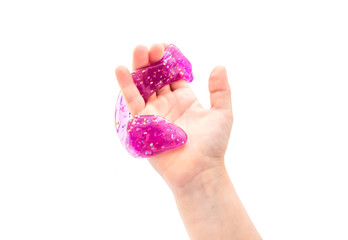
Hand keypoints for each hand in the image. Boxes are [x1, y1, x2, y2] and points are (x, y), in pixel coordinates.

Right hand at [115, 43, 232, 190]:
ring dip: (139, 68)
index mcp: (184, 99)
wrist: (199, 171)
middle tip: (152, 46)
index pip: (173, 74)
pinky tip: (120, 69)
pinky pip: (132, 102)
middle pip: (156, 77)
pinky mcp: (143, 123)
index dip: (169, 60)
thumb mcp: (222, 114)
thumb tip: (219, 66)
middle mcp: (167, 104)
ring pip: (143, 86)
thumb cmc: (212, 145)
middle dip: (153, 61)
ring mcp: (154, 113)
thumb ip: (220, 90)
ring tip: (139, 49)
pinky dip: (126, 86)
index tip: (166, 46)